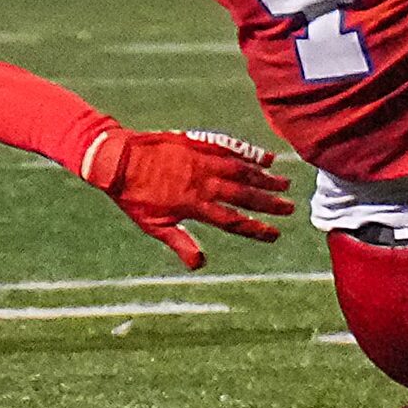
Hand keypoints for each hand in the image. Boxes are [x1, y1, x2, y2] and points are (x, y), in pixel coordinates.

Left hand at [81, 128, 294, 267]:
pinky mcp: (199, 144)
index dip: (256, 229)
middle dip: (269, 203)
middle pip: (243, 195)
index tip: (275, 234)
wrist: (117, 159)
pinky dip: (249, 153)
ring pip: (241, 171)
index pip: (232, 220)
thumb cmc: (134, 196)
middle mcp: (203, 183)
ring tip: (284, 184)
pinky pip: (229, 149)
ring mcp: (203, 161)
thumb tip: (201, 264)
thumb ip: (180, 243)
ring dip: (264, 179)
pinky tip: (265, 158)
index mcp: (194, 205)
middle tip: (289, 209)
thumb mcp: (153, 225)